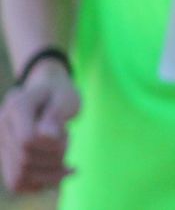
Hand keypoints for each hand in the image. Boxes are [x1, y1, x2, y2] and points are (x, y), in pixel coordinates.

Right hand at [0, 59, 78, 192]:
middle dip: (55, 158)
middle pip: (24, 161)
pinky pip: (17, 183)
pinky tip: (57, 172)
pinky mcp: (4, 157)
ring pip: (19, 177)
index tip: (67, 133)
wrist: (46, 92)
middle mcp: (1, 126)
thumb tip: (48, 137)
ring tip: (63, 158)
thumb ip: (57, 114)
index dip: (52, 146)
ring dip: (49, 174)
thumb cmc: (60, 94)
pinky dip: (40, 183)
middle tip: (67, 142)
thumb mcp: (66, 97)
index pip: (27, 141)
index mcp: (16, 106)